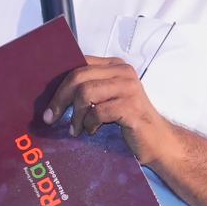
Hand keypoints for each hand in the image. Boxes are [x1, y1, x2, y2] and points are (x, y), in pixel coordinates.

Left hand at [42, 55, 176, 165]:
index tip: (48, 103)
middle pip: (78, 77)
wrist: (158, 142)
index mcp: (115, 66)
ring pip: (86, 93)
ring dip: (76, 114)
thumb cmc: (128, 121)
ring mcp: (129, 88)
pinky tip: (93, 130)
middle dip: (60, 99)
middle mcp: (123, 72)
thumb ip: (87, 89)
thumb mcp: (105, 99)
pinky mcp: (132, 107)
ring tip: (76, 128)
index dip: (59, 83)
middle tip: (51, 117)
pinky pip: (98, 111)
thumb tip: (53, 94)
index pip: (79, 64)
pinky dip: (90, 123)